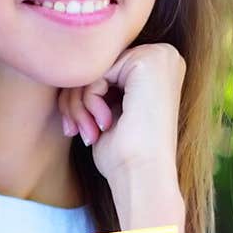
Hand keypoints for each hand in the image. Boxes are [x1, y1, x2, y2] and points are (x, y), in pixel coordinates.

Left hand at [57, 42, 184, 191]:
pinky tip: (102, 126)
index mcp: (159, 67)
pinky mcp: (147, 61)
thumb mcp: (109, 110)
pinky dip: (88, 101)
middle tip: (73, 129)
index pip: (103, 69)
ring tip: (86, 131)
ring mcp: (159, 56)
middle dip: (75, 99)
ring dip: (78, 104)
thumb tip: (68, 65)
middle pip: (98, 65)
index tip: (74, 126)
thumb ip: (99, 83)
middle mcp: (164, 56)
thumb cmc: (124, 154)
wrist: (142, 177)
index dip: (81, 96)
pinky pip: (96, 72)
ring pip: (94, 68)